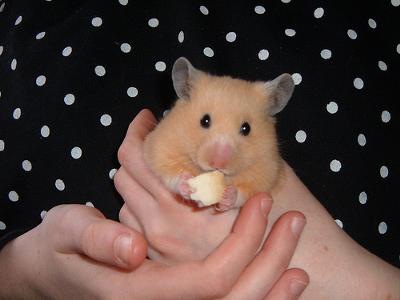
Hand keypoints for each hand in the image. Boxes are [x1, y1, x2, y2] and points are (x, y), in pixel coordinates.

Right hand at [0, 195, 307, 298]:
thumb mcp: (67, 233)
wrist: (52, 271)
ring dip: (273, 285)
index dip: (243, 245)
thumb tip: (133, 249)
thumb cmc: (60, 247)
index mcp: (139, 291)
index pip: (210, 279)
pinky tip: (280, 278)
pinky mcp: (174, 297)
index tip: (261, 203)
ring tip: (300, 259)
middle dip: (270, 260)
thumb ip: (96, 240)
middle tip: (294, 220)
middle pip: (234, 298)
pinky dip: (259, 296)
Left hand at [115, 109, 308, 298]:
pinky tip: (159, 198)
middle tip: (148, 136)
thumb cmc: (268, 231)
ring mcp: (155, 244)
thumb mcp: (258, 184)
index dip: (139, 130)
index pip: (138, 156)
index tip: (147, 118)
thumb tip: (212, 131)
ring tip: (156, 168)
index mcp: (180, 201)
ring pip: (124, 199)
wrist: (266, 279)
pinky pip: (132, 222)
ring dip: (137, 180)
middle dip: (134, 150)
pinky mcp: (156, 258)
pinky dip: (140, 205)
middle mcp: (160, 224)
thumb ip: (235, 157)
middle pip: (124, 174)